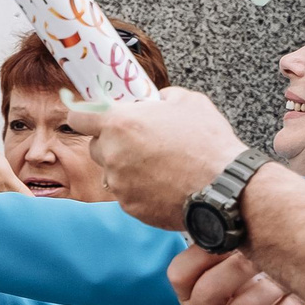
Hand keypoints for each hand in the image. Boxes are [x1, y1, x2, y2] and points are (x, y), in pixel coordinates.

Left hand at [62, 89, 248, 229]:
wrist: (225, 187)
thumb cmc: (208, 142)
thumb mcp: (189, 102)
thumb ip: (162, 97)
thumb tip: (154, 100)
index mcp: (120, 123)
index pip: (78, 119)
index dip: (85, 117)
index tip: (91, 119)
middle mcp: (112, 154)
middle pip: (96, 147)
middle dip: (113, 144)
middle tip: (142, 143)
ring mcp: (119, 183)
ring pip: (112, 172)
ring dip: (128, 168)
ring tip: (160, 166)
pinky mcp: (129, 206)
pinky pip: (126, 194)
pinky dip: (140, 190)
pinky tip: (164, 184)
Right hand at [169, 248, 304, 304]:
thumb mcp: (238, 281)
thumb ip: (232, 254)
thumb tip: (244, 214)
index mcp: (190, 297)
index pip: (179, 273)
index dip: (205, 252)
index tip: (235, 237)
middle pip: (209, 289)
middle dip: (242, 266)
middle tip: (268, 252)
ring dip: (273, 287)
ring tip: (290, 277)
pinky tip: (299, 298)